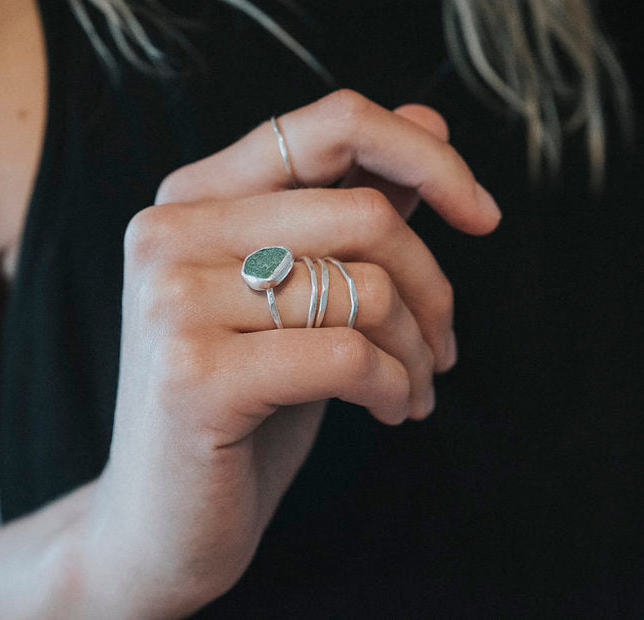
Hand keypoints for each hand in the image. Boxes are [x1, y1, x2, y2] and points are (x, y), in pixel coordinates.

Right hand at [78, 91, 500, 616]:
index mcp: (191, 198)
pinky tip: (391, 412)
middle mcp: (167, 232)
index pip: (328, 124)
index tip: (483, 216)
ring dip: (419, 348)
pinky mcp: (193, 374)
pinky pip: (348, 354)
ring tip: (414, 389)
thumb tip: (430, 121)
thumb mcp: (301, 295)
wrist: (160, 523)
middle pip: (365, 214)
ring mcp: (171, 302)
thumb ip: (352, 206)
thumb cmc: (242, 404)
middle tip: (443, 347)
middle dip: (434, 287)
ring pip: (366, 286)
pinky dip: (395, 387)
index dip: (425, 156)